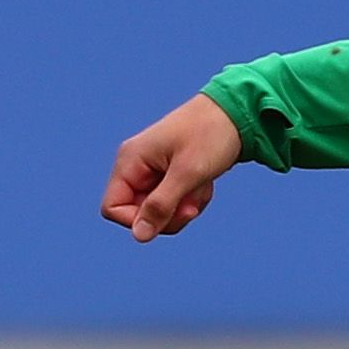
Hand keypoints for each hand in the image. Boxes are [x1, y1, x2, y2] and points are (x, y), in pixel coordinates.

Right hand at [100, 94, 242, 241]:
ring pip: (160, 211)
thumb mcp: (188, 173)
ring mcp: (153, 171)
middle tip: (193, 204)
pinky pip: (175, 202)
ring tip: (202, 186)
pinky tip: (205, 183)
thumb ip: (161, 205)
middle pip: (139, 214)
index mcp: (131, 162)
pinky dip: (192, 198)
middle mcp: (136, 167)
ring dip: (185, 207)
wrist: (236, 112)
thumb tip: (139, 236)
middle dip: (169, 214)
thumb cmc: (210, 135)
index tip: (169, 213)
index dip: (138, 220)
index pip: (112, 208)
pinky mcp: (170, 174)